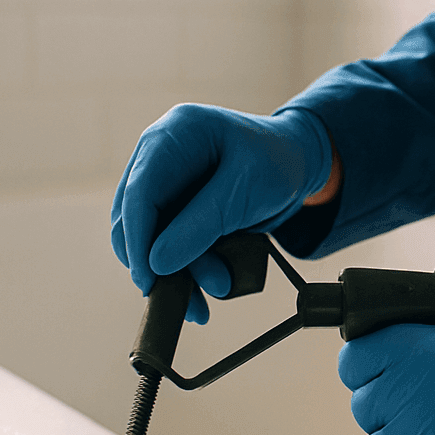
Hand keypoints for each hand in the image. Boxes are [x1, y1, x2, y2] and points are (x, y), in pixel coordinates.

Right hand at [111, 105, 331, 321]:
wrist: (298, 162)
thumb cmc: (277, 162)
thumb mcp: (245, 191)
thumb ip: (202, 224)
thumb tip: (157, 263)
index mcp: (174, 135)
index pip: (139, 191)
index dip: (138, 239)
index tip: (148, 279)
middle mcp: (158, 156)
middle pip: (136, 219)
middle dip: (161, 263)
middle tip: (191, 299)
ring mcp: (164, 182)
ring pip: (149, 238)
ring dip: (179, 272)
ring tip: (219, 287)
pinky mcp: (173, 206)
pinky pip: (168, 243)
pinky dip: (187, 269)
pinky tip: (209, 286)